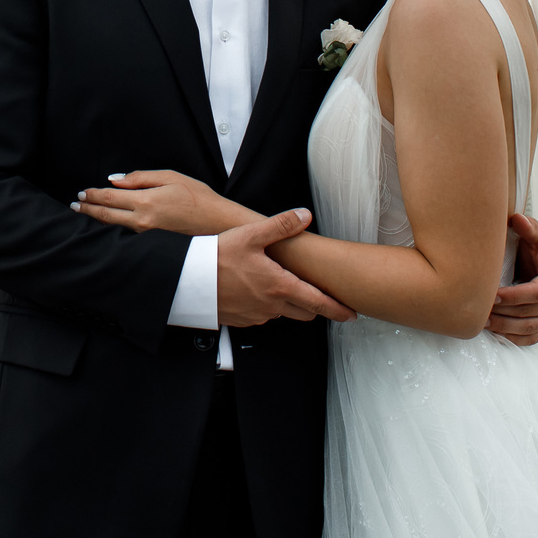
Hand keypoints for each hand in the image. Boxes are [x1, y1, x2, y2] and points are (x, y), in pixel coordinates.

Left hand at [73, 169, 254, 235]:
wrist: (219, 224)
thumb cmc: (198, 197)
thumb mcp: (170, 177)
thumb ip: (141, 178)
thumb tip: (115, 180)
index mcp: (146, 202)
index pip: (109, 198)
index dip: (93, 195)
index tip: (81, 193)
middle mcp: (143, 222)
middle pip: (106, 216)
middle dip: (88, 210)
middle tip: (75, 205)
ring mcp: (147, 236)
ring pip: (114, 227)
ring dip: (98, 220)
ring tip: (86, 214)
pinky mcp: (153, 244)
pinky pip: (127, 234)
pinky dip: (113, 229)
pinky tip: (108, 226)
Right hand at [218, 209, 355, 325]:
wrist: (187, 280)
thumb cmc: (217, 258)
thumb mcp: (251, 234)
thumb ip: (282, 225)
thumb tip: (304, 216)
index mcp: (280, 286)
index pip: (319, 303)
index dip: (338, 309)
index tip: (350, 313)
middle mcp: (272, 306)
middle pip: (305, 313)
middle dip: (315, 306)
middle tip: (320, 296)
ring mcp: (256, 316)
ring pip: (283, 314)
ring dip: (289, 304)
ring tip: (283, 286)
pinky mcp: (242, 321)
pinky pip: (262, 316)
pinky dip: (267, 306)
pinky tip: (257, 291)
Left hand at [485, 213, 537, 345]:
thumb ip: (530, 229)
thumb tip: (517, 219)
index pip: (536, 293)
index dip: (514, 296)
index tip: (494, 296)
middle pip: (528, 313)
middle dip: (503, 313)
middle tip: (478, 308)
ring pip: (526, 329)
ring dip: (502, 327)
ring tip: (480, 320)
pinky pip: (528, 339)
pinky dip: (510, 338)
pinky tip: (493, 331)